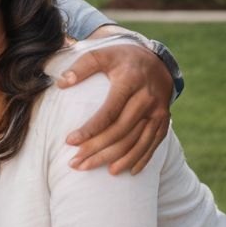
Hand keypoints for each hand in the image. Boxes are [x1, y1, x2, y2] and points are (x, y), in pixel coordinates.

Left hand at [57, 34, 171, 174]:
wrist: (158, 61)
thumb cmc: (122, 58)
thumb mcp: (101, 54)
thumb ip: (81, 66)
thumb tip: (61, 83)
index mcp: (130, 82)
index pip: (109, 112)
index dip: (90, 129)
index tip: (69, 141)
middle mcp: (147, 100)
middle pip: (121, 132)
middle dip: (97, 149)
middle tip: (75, 162)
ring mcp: (158, 113)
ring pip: (137, 142)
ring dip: (116, 160)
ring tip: (92, 168)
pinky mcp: (164, 121)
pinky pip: (153, 144)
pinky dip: (141, 159)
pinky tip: (128, 172)